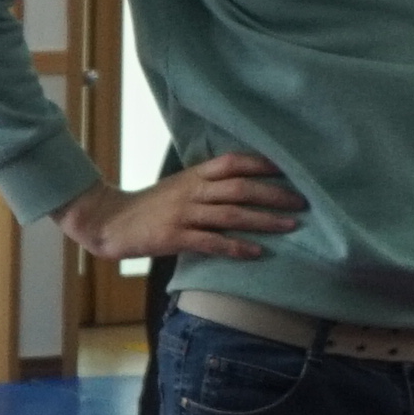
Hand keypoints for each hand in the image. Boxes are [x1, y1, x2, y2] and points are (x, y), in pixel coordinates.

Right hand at [63, 152, 305, 262]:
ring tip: (290, 227)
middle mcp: (193, 190)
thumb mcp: (180, 185)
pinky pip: (212, 242)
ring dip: (264, 221)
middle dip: (274, 194)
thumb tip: (245, 185)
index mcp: (195, 174)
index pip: (234, 162)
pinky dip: (236, 248)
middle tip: (303, 202)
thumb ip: (208, 184)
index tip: (290, 169)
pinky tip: (256, 252)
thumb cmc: (151, 205)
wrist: (111, 220)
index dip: (263, 163)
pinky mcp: (175, 237)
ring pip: (232, 215)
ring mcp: (184, 214)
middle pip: (241, 188)